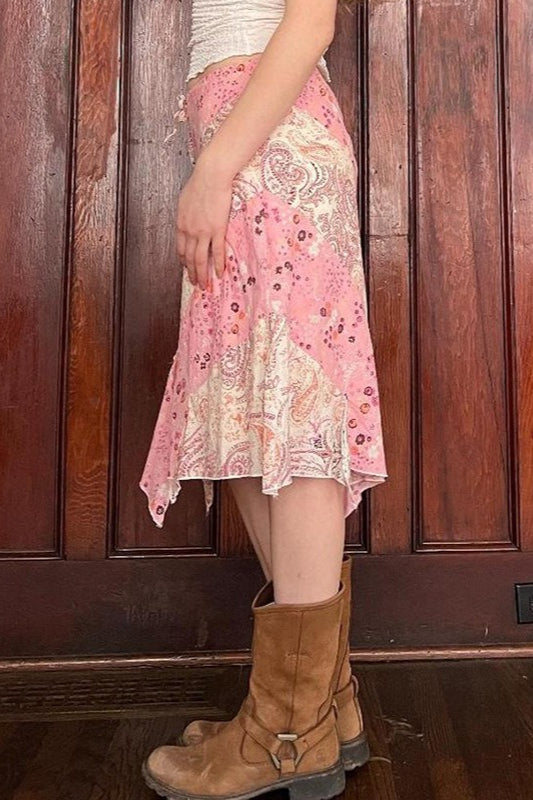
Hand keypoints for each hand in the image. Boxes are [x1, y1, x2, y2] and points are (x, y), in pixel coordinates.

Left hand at [176, 157, 233, 290]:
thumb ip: (186, 213)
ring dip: (202, 274)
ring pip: (200, 259)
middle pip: (189, 258)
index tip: (187, 268)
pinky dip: (217, 264)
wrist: (210, 176)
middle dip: (192, 273)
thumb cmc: (200, 183)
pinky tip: (219, 273)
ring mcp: (203, 232)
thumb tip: (188, 218)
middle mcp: (190, 231)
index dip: (184, 261)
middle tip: (195, 283)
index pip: (181, 248)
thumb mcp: (185, 200)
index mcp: (181, 224)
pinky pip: (217, 252)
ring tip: (205, 285)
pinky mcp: (217, 230)